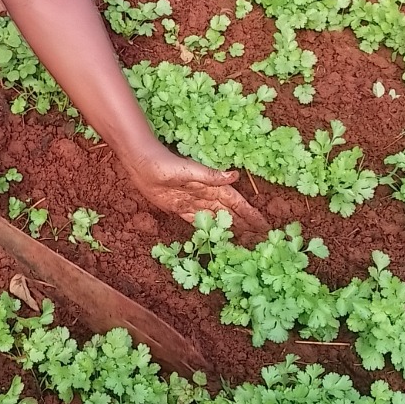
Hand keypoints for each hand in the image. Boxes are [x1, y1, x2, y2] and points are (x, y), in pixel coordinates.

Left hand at [125, 145, 266, 234]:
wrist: (141, 164)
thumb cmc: (165, 164)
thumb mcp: (190, 170)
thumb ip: (212, 176)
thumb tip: (236, 176)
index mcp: (211, 184)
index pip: (236, 202)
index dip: (250, 213)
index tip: (263, 224)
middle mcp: (205, 194)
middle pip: (229, 212)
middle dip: (244, 223)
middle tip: (258, 237)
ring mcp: (193, 202)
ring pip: (215, 218)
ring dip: (228, 227)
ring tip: (242, 239)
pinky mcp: (179, 208)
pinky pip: (197, 221)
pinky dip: (207, 229)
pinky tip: (214, 236)